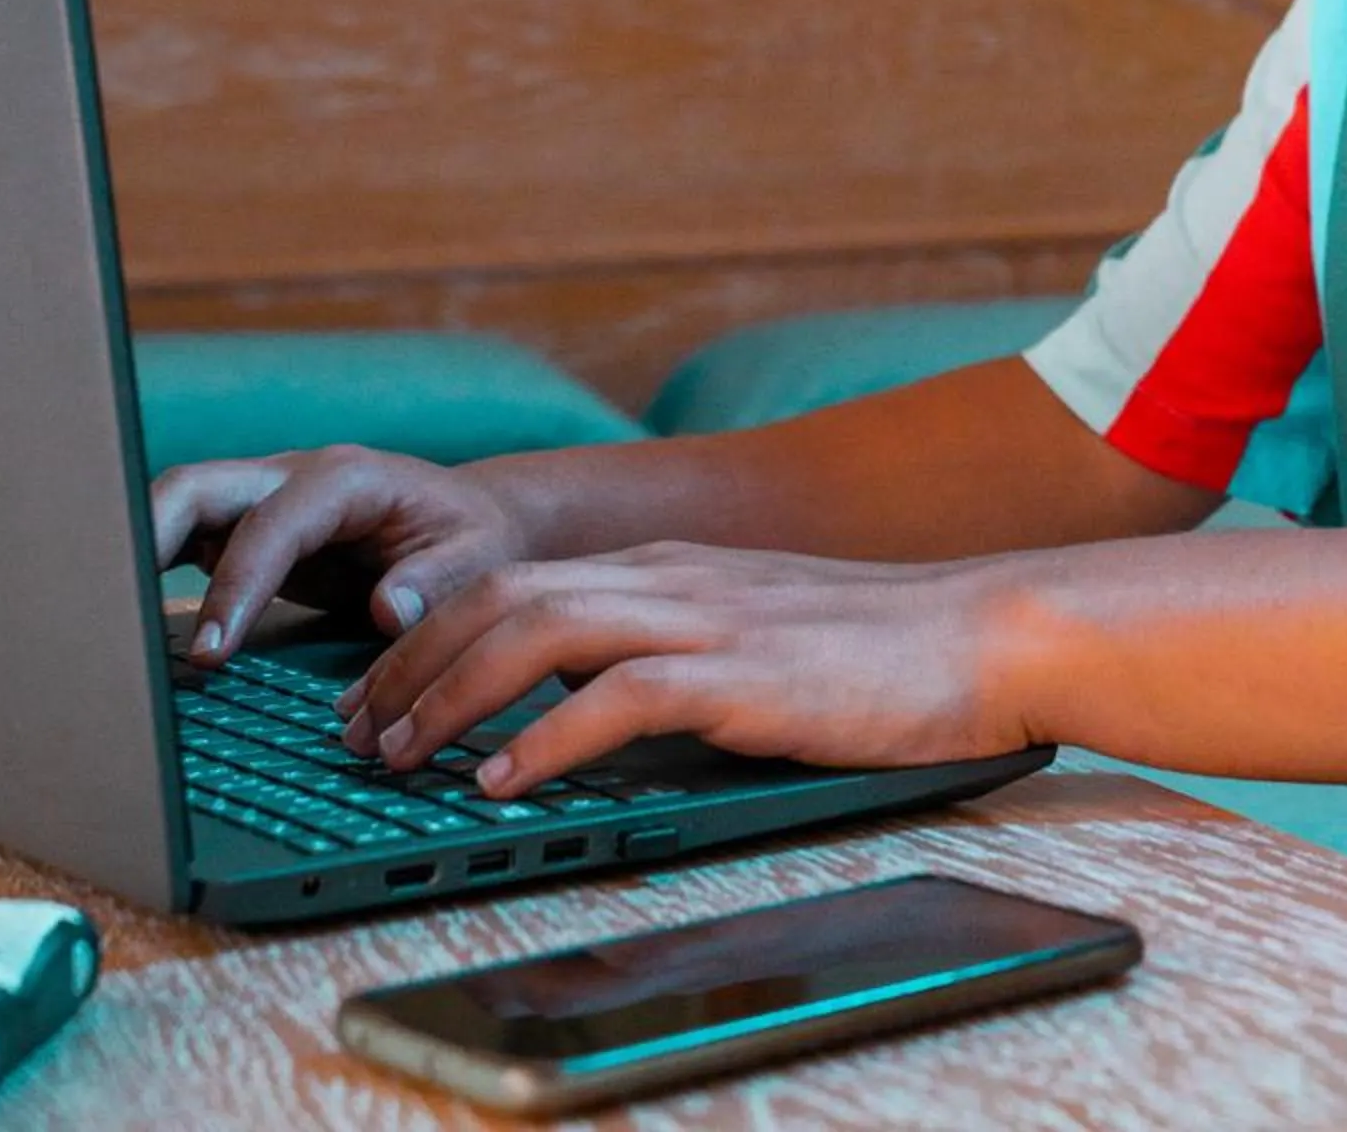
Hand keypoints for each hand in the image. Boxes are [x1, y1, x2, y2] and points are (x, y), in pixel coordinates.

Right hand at [150, 444, 535, 662]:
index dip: (236, 582)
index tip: (210, 651)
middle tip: (117, 625)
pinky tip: (125, 619)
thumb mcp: (479, 560)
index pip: (272, 521)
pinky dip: (149, 570)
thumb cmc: (475, 540)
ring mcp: (263, 499)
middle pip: (198, 486)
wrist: (474, 521)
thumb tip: (386, 609)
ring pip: (178, 506)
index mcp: (346, 479)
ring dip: (134, 553)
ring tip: (102, 623)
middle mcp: (293, 476)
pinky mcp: (247, 529)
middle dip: (148, 540)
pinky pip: (186, 542)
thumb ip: (438, 581)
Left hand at [335, 540, 1042, 792]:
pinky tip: (504, 780)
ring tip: (401, 755)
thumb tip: (594, 705)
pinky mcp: (745, 672)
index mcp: (672, 566)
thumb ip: (678, 649)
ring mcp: (708, 616)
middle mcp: (673, 575)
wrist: (988, 631)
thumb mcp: (756, 631)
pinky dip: (546, 736)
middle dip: (413, 660)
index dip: (432, 633)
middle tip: (358, 730)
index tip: (379, 693)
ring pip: (539, 627)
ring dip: (454, 692)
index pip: (517, 578)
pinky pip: (619, 694)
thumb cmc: (883, 650)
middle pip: (503, 592)